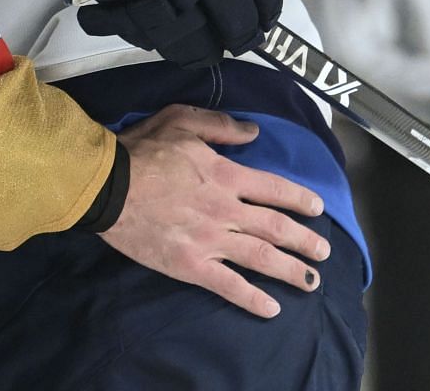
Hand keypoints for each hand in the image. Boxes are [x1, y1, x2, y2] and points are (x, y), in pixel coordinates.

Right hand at [99, 105, 329, 317]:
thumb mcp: (180, 120)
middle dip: (305, 240)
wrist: (105, 186)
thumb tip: (253, 132)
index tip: (317, 209)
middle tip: (324, 251)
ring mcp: (210, 240)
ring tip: (311, 281)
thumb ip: (220, 126)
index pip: (275, 189)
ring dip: (290, 271)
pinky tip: (271, 308)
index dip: (300, 199)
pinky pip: (228, 286)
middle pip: (276, 227)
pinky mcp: (190, 265)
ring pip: (261, 258)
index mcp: (225, 175)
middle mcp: (226, 210)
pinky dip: (252, 299)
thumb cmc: (139, 150)